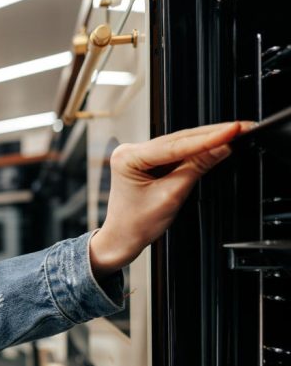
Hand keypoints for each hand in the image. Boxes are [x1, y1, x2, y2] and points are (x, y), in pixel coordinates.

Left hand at [89, 121, 251, 278]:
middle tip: (241, 128)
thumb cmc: (136, 223)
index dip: (208, 138)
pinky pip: (177, 151)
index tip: (232, 131)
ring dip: (208, 139)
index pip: (175, 145)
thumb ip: (197, 168)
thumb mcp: (171, 195)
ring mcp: (139, 154)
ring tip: (235, 133)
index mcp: (127, 158)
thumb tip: (221, 147)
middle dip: (212, 134)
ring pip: (180, 142)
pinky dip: (197, 149)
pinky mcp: (149, 160)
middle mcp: (130, 151)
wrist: (123, 238)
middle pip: (179, 139)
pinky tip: (216, 143)